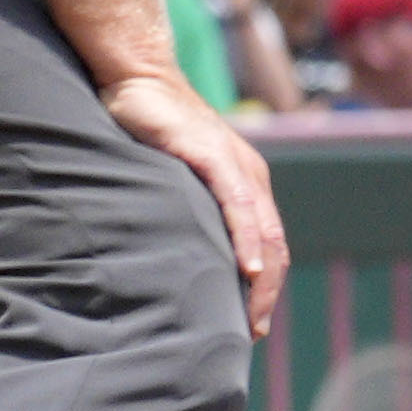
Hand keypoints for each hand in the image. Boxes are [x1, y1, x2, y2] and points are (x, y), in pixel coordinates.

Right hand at [107, 72, 292, 343]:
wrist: (138, 78)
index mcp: (246, 183)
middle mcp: (250, 176)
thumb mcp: (172, 178)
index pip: (266, 243)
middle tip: (253, 332)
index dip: (265, 284)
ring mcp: (235, 165)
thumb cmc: (151, 129)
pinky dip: (245, 239)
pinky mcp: (212, 156)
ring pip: (262, 231)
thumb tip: (175, 254)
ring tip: (254, 316)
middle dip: (266, 292)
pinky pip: (238, 204)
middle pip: (272, 245)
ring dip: (262, 277)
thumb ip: (184, 209)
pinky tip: (246, 268)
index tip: (254, 323)